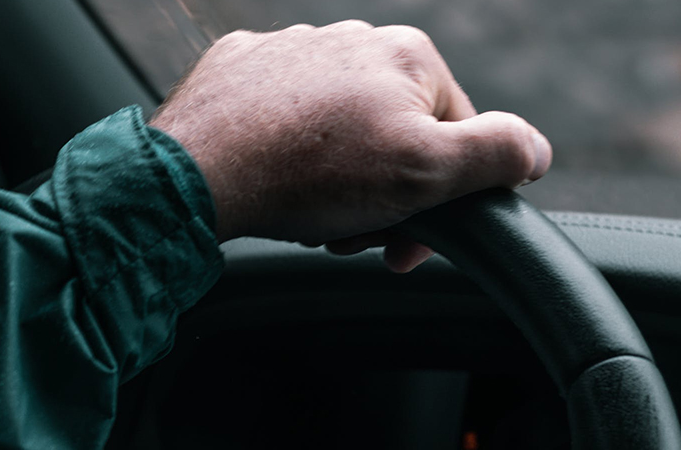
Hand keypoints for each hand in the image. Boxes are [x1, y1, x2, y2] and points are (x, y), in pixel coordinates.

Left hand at [149, 21, 551, 271]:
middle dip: (381, 194)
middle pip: (391, 133)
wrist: (198, 170)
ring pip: (336, 129)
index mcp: (406, 56)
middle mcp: (349, 40)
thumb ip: (497, 154)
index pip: (452, 133)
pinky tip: (273, 178)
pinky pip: (282, 118)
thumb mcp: (427, 172)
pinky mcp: (242, 70)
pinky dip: (285, 152)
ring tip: (309, 214)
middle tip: (351, 235)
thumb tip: (535, 150)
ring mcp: (290, 50)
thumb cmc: (311, 171)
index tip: (404, 241)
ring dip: (334, 180)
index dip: (436, 197)